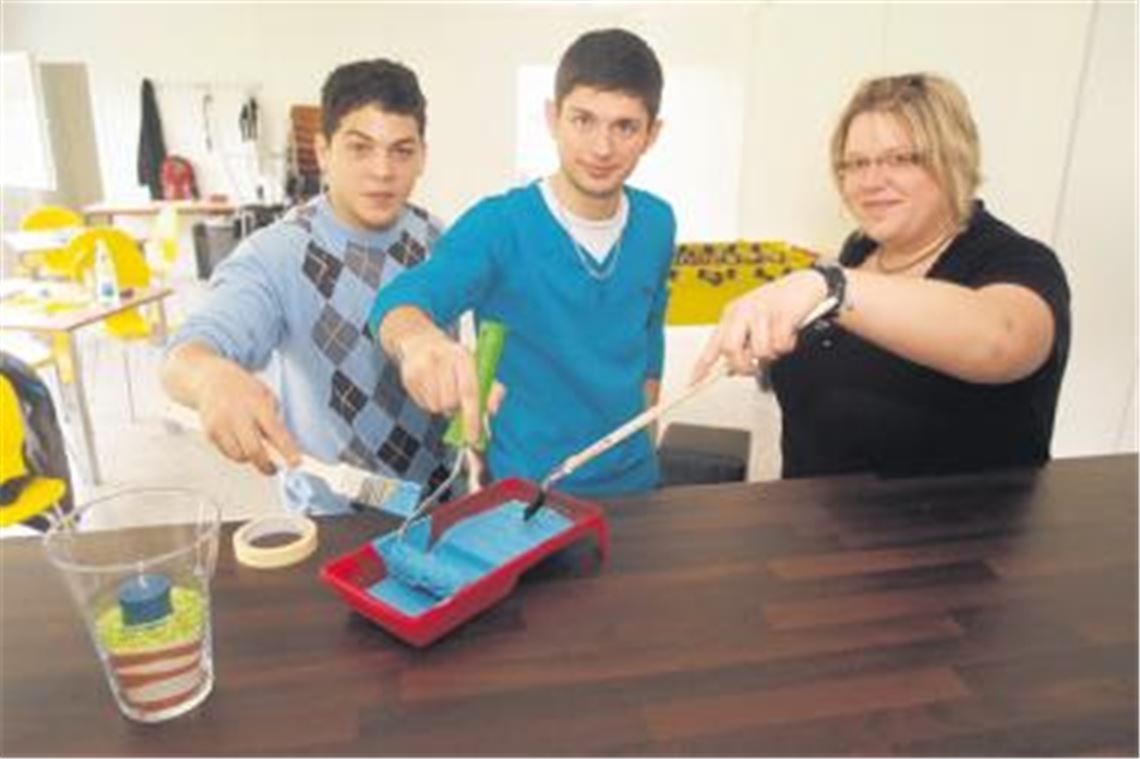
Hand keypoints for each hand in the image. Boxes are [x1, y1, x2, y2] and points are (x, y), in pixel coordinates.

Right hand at [194, 359, 299, 474]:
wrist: (211, 379)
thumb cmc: (243, 389)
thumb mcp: (265, 396)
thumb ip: (274, 420)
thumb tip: (283, 449)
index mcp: (258, 404)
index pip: (276, 431)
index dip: (287, 450)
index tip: (296, 463)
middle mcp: (238, 414)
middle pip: (254, 450)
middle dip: (266, 465)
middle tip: (273, 469)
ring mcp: (222, 423)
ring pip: (239, 456)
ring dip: (249, 458)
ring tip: (252, 447)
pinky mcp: (210, 432)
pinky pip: (226, 453)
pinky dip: (235, 452)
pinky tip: (237, 439)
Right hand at [396, 330, 489, 445]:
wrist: (420, 341)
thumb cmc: (455, 360)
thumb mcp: (475, 367)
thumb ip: (490, 389)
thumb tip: (492, 410)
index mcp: (462, 356)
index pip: (469, 391)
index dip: (472, 417)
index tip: (474, 437)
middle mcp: (441, 359)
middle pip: (451, 401)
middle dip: (456, 410)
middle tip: (457, 404)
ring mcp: (422, 367)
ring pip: (436, 406)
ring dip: (443, 407)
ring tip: (444, 392)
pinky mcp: (409, 377)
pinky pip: (424, 405)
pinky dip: (430, 403)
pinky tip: (432, 389)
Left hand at [691, 268, 827, 381]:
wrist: (805, 283)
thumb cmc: (779, 302)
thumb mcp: (753, 321)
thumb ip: (741, 343)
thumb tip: (730, 369)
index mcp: (732, 314)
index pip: (713, 344)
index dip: (702, 365)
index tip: (694, 381)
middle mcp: (743, 311)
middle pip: (731, 349)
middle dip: (743, 365)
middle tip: (754, 366)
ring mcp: (762, 311)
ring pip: (760, 351)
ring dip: (772, 353)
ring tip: (778, 340)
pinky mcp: (782, 315)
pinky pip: (781, 345)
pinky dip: (788, 345)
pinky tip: (789, 333)